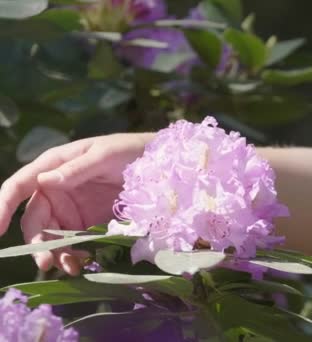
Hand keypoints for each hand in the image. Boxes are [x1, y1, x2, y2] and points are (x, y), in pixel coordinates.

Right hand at [0, 133, 153, 274]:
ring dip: (56, 254)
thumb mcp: (104, 156)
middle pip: (34, 220)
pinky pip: (72, 242)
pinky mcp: (85, 222)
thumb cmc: (127, 151)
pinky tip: (83, 263)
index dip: (3, 205)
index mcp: (52, 166)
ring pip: (51, 236)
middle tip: (46, 263)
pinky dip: (73, 254)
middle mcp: (54, 189)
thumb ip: (77, 169)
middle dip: (37, 243)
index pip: (19, 186)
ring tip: (71, 268)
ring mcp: (69, 208)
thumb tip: (45, 181)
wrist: (156, 164)